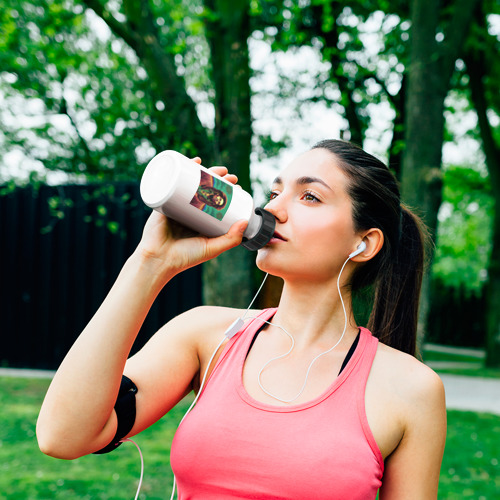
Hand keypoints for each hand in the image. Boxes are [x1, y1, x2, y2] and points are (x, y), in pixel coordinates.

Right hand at [135, 157, 246, 276]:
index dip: (227, 192)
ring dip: (204, 171)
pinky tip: (193, 161)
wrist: (158, 259)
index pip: (217, 201)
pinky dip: (182, 168)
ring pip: (192, 183)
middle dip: (218, 179)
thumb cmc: (185, 257)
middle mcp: (190, 212)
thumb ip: (231, 239)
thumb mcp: (212, 248)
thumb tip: (245, 221)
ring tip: (216, 168)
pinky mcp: (164, 200)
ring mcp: (177, 204)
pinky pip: (173, 181)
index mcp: (201, 221)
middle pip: (205, 189)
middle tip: (229, 175)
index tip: (237, 187)